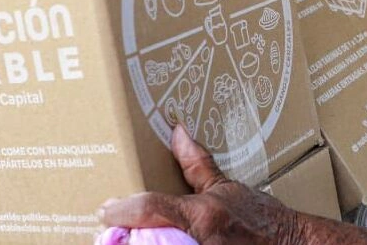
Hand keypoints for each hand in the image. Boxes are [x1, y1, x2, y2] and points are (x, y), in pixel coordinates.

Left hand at [99, 126, 303, 244]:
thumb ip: (197, 164)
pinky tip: (161, 243)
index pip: (148, 209)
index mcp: (199, 216)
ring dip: (140, 244)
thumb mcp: (226, 187)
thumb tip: (177, 132)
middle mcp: (196, 243)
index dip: (121, 209)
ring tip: (131, 239)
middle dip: (125, 239)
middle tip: (112, 234)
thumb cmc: (261, 219)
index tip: (105, 209)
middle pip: (142, 242)